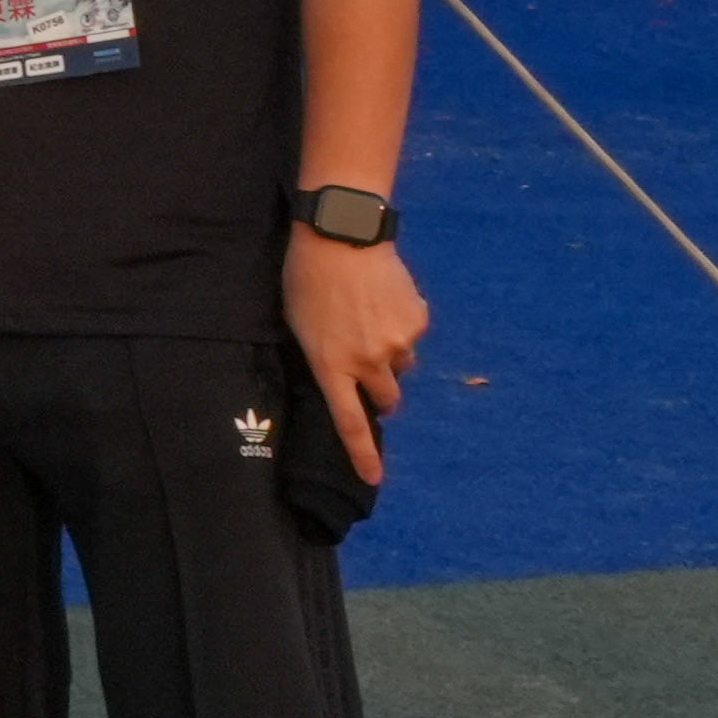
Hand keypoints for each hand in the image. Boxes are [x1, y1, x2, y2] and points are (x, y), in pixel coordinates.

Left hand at [285, 226, 423, 487]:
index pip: (349, 423)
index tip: (374, 479)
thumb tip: (343, 378)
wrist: (342, 238)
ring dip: (390, 354)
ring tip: (367, 317)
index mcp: (331, 366)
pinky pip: (412, 335)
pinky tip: (383, 299)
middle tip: (367, 366)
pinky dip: (401, 325)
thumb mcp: (300, 325)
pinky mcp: (418, 321)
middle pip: (387, 399)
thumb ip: (323, 358)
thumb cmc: (305, 279)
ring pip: (402, 365)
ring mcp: (398, 343)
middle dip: (380, 391)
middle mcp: (368, 362)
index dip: (363, 454)